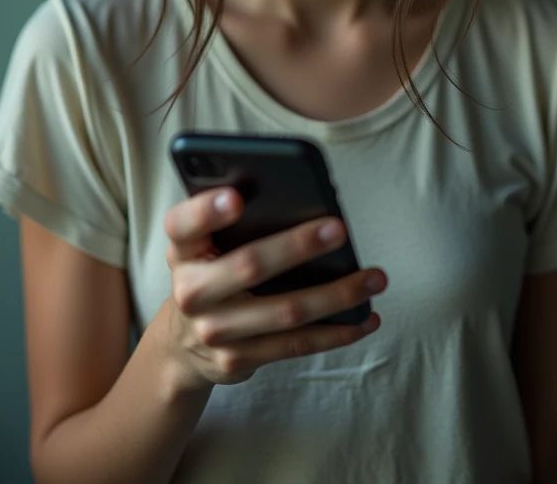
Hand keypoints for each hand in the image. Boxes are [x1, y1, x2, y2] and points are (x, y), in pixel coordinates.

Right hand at [162, 187, 385, 388]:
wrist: (182, 345)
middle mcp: (191, 291)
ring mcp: (214, 331)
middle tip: (339, 228)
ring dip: (336, 295)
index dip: (206, 210)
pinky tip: (365, 317)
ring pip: (285, 311)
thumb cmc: (208, 271)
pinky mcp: (238, 360)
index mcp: (181, 249)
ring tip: (375, 278)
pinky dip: (336, 332)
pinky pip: (296, 345)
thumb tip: (296, 196)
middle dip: (297, 246)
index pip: (183, 224)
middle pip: (248, 265)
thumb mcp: (202, 243)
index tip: (236, 198)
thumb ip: (229, 221)